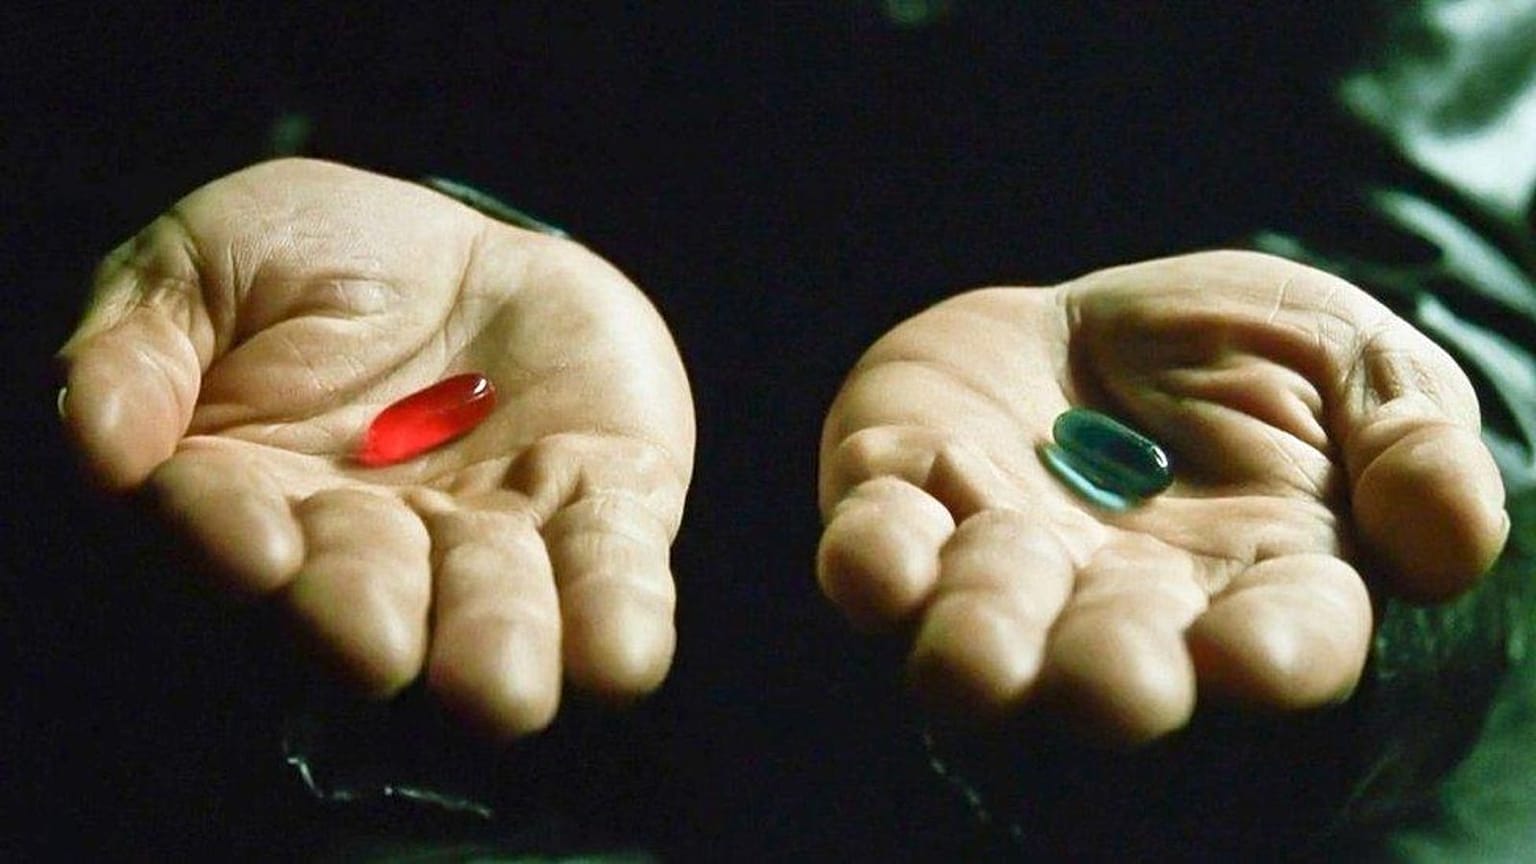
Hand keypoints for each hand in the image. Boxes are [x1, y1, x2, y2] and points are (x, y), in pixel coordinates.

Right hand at [58, 159, 693, 739]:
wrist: (472, 251)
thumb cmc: (318, 257)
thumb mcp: (207, 262)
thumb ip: (142, 345)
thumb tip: (98, 442)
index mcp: (258, 492)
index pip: (227, 525)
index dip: (231, 538)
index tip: (253, 546)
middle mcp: (376, 540)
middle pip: (365, 592)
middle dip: (369, 616)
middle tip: (376, 646)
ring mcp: (494, 532)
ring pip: (494, 605)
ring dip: (497, 643)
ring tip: (499, 690)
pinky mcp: (604, 507)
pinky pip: (616, 568)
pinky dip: (616, 613)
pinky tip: (621, 655)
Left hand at [817, 251, 1506, 745]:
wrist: (1101, 320)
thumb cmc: (1244, 355)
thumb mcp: (1357, 364)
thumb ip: (1413, 443)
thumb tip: (1449, 539)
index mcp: (1256, 583)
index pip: (1285, 642)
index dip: (1272, 656)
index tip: (1249, 654)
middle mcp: (1120, 602)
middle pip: (1115, 666)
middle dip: (1107, 676)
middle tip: (1109, 681)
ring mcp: (999, 563)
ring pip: (981, 631)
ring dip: (978, 639)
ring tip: (974, 653)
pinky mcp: (899, 502)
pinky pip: (874, 549)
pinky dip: (871, 558)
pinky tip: (875, 553)